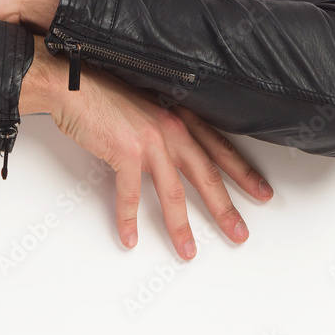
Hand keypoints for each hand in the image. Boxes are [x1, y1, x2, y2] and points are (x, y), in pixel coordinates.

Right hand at [45, 59, 272, 258]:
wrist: (73, 83)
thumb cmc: (102, 93)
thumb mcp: (145, 106)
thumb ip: (163, 127)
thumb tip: (174, 153)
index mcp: (178, 116)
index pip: (219, 148)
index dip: (243, 172)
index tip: (261, 192)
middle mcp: (170, 127)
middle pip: (206, 174)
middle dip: (225, 208)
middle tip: (239, 233)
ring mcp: (150, 140)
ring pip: (174, 193)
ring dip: (181, 227)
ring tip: (187, 251)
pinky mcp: (125, 152)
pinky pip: (131, 195)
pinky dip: (129, 219)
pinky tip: (130, 237)